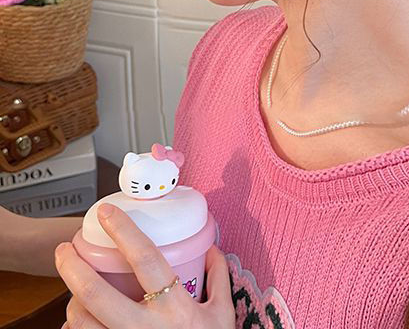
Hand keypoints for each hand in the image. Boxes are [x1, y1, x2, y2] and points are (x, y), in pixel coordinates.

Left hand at [54, 203, 233, 327]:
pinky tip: (79, 319)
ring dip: (72, 301)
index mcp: (176, 307)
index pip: (145, 259)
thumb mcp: (223, 314)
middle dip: (72, 267)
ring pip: (82, 323)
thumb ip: (219, 277)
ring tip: (73, 287)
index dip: (124, 231)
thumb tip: (213, 247)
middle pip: (96, 294)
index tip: (106, 212)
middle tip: (64, 249)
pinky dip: (77, 328)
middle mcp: (146, 328)